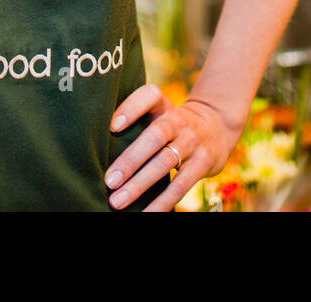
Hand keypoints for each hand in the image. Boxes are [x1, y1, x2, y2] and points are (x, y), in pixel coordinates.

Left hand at [105, 84, 237, 211]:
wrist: (216, 128)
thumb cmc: (173, 124)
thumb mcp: (160, 112)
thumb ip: (137, 120)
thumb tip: (94, 143)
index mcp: (163, 105)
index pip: (149, 96)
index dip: (131, 108)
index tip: (112, 126)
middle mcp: (178, 120)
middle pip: (154, 136)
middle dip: (130, 160)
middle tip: (109, 180)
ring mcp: (192, 141)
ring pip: (164, 162)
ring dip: (139, 184)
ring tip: (117, 201)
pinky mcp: (203, 163)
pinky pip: (180, 185)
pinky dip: (162, 202)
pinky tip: (145, 214)